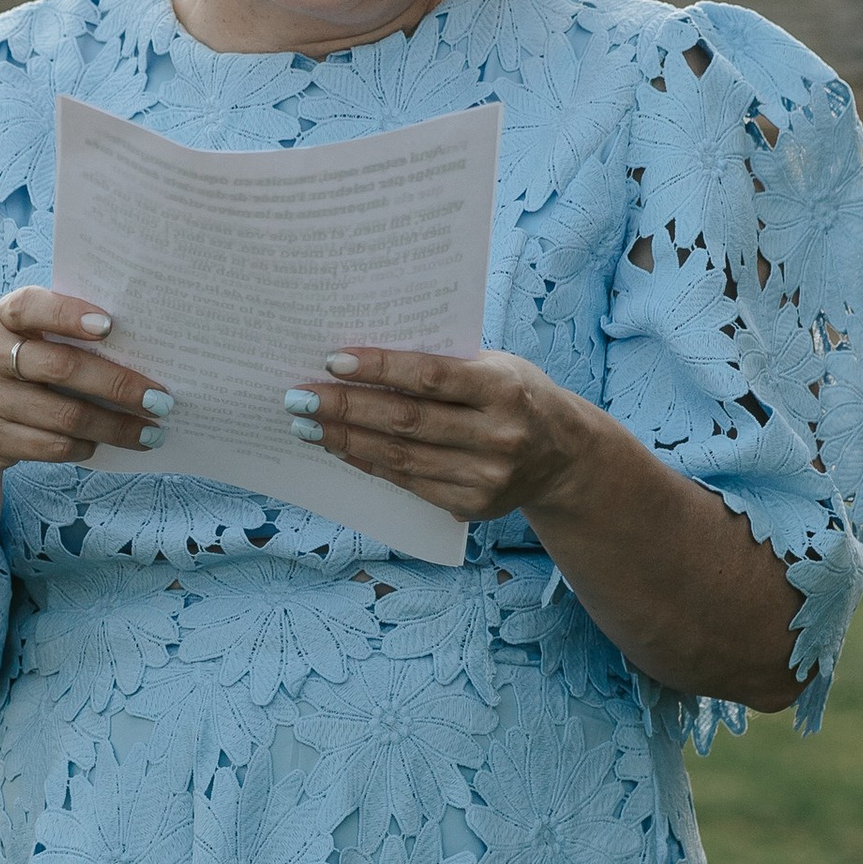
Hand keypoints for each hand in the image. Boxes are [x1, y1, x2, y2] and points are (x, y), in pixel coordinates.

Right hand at [0, 289, 175, 476]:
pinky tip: (105, 444)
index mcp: (4, 318)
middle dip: (118, 385)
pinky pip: (51, 446)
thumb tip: (144, 348)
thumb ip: (69, 334)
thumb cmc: (23, 366)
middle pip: (62, 368)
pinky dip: (85, 447)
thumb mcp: (33, 339)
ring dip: (115, 427)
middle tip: (160, 399)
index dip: (68, 314)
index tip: (111, 326)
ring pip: (64, 416)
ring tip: (150, 432)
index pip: (31, 307)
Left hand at [283, 346, 591, 529]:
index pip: (431, 377)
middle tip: (298, 397)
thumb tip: (363, 358)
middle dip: (346, 408)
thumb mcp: (496, 366)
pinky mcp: (473, 505)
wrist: (565, 456)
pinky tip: (339, 448)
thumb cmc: (517, 394)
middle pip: (407, 422)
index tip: (332, 360)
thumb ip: (444, 363)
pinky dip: (368, 463)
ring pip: (401, 458)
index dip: (380, 369)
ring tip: (307, 424)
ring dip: (346, 440)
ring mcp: (486, 477)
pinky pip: (408, 483)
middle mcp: (498, 436)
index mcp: (504, 389)